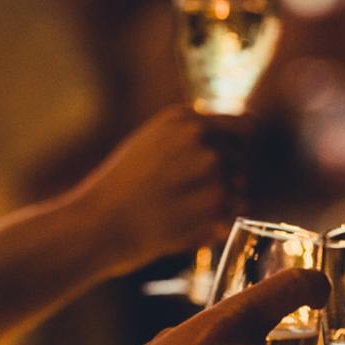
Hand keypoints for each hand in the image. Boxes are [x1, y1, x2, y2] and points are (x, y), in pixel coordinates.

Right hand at [69, 105, 241, 275]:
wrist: (96, 225)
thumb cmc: (121, 187)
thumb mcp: (152, 141)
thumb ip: (193, 135)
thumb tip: (243, 134)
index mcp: (186, 119)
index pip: (247, 126)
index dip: (241, 147)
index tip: (226, 162)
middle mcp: (203, 139)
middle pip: (245, 161)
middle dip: (229, 179)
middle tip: (189, 196)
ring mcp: (211, 173)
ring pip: (241, 189)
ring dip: (223, 204)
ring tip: (182, 210)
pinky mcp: (215, 207)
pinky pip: (233, 215)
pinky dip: (215, 224)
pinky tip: (183, 224)